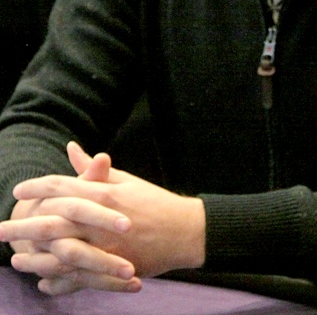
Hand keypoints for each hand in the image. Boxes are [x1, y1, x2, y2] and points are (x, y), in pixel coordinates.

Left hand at [0, 143, 205, 294]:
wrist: (184, 230)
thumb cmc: (154, 201)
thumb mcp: (125, 180)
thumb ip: (94, 169)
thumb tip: (71, 148)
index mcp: (105, 194)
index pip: (63, 188)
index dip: (37, 188)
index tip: (18, 190)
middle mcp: (101, 221)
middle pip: (53, 223)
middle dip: (23, 226)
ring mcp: (107, 248)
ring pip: (61, 255)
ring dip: (35, 259)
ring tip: (15, 260)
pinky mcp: (113, 270)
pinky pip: (79, 280)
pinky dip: (58, 284)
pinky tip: (42, 284)